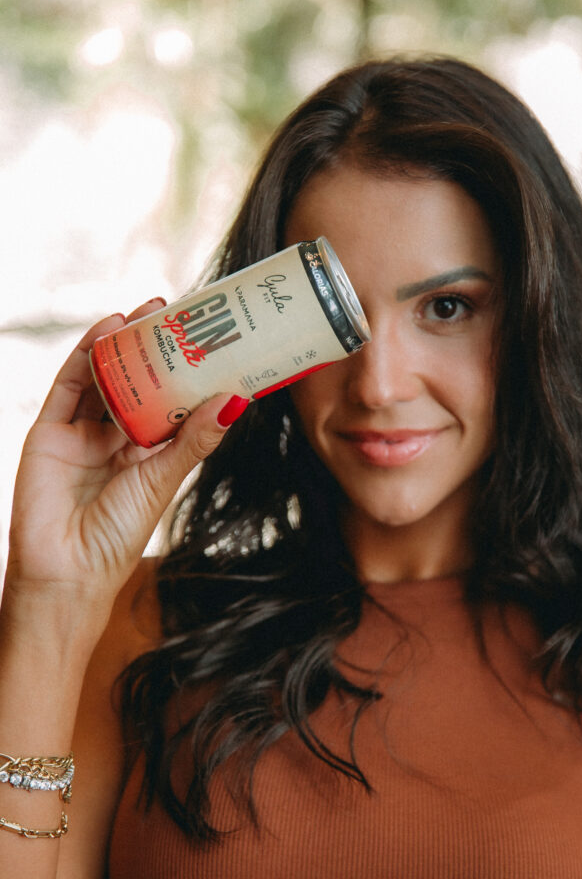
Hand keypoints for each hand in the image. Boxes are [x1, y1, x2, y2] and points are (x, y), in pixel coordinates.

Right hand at [5, 301, 244, 606]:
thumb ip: (195, 439)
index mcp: (146, 455)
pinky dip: (85, 354)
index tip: (207, 337)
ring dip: (122, 342)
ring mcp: (80, 434)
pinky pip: (68, 385)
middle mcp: (113, 440)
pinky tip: (107, 327)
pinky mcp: (48, 431)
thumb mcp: (164, 479)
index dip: (184, 371)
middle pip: (135, 383)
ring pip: (102, 378)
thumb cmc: (118, 535)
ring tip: (146, 309)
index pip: (168, 403)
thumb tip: (236, 400)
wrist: (66, 570)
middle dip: (153, 347)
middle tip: (177, 309)